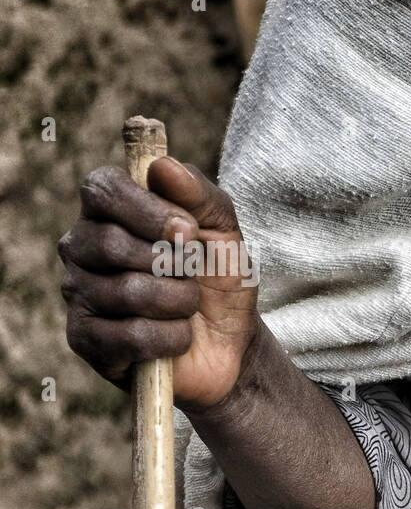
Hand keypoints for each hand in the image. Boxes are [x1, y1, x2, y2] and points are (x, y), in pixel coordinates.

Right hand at [59, 157, 259, 409]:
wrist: (231, 343)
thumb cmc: (219, 280)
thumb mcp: (225, 232)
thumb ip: (200, 195)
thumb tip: (163, 165)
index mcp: (109, 213)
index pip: (101, 189)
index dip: (148, 210)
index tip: (189, 229)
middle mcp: (82, 248)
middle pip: (110, 243)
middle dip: (172, 264)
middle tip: (193, 275)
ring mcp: (80, 294)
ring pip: (127, 292)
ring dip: (180, 302)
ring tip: (188, 307)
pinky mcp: (87, 340)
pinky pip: (132, 336)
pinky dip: (172, 337)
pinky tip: (178, 337)